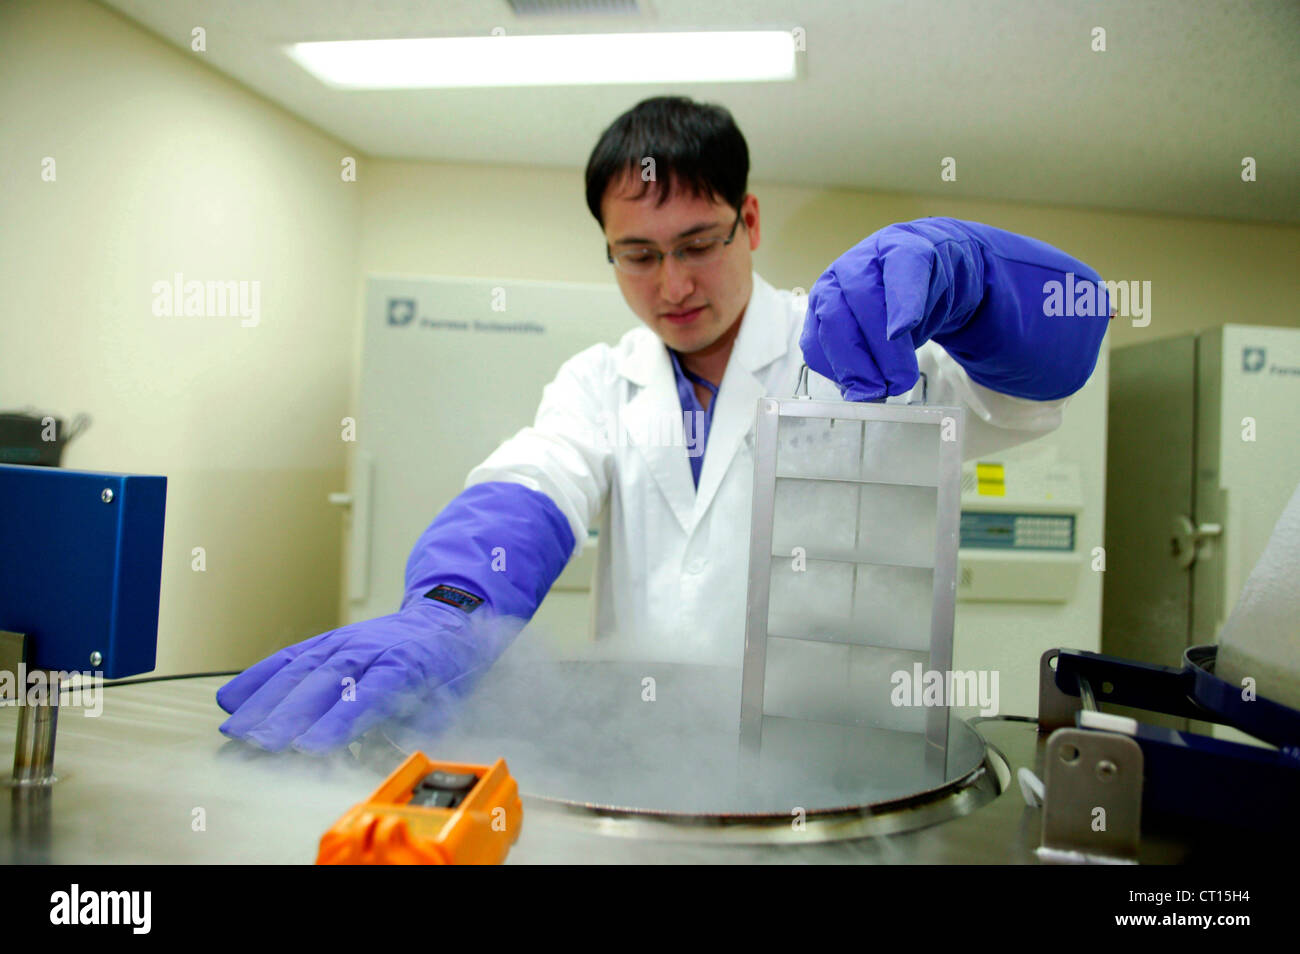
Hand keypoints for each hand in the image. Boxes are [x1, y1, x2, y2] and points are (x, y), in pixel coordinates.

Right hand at [216, 601, 512, 752]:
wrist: (443, 619)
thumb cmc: (443, 667)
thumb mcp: (447, 701)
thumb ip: (415, 729)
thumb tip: (387, 753)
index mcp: (404, 665)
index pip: (368, 693)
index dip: (338, 720)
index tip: (310, 747)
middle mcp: (368, 649)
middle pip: (324, 681)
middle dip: (290, 714)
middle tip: (260, 744)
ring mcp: (342, 642)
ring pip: (298, 669)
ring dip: (264, 700)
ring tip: (236, 730)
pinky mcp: (324, 642)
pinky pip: (286, 658)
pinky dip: (257, 677)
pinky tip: (231, 699)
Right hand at [800, 217, 1108, 402]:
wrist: (957, 284)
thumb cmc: (985, 291)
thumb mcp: (1020, 294)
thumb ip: (1047, 301)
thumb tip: (1106, 309)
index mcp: (930, 245)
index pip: (909, 263)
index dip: (902, 299)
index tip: (903, 336)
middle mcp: (882, 255)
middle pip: (861, 291)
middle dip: (872, 344)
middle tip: (892, 386)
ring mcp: (850, 280)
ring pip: (830, 311)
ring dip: (847, 358)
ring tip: (872, 394)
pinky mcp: (832, 309)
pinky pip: (819, 332)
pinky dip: (831, 360)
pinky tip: (855, 384)